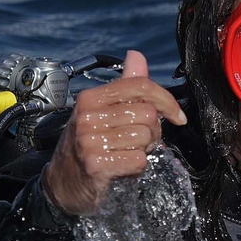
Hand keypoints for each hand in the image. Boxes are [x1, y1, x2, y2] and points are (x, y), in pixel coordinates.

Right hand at [40, 50, 186, 215]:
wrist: (63, 184)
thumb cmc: (88, 145)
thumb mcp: (101, 112)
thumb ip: (125, 85)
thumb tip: (136, 56)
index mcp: (91, 98)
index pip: (140, 86)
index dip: (166, 100)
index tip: (177, 116)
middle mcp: (88, 116)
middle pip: (148, 114)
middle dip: (153, 130)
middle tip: (138, 141)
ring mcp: (90, 141)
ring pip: (145, 137)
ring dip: (144, 149)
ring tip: (128, 153)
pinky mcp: (97, 165)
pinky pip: (139, 160)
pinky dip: (138, 167)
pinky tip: (123, 167)